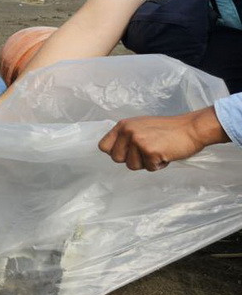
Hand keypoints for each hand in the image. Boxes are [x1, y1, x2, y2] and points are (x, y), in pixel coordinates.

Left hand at [98, 109, 226, 170]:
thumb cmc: (168, 130)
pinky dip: (159, 165)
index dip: (115, 153)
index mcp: (123, 125)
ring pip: (132, 166)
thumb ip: (126, 136)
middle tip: (147, 151)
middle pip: (117, 159)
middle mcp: (128, 132)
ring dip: (146, 163)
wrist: (191, 128)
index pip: (103, 146)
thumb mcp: (140, 126)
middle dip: (132, 160)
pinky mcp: (150, 152)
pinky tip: (166, 154)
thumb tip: (113, 151)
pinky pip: (149, 168)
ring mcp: (138, 141)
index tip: (128, 152)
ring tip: (158, 150)